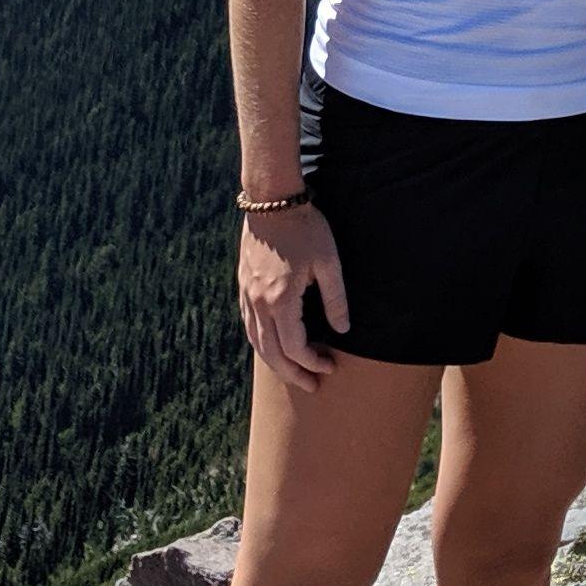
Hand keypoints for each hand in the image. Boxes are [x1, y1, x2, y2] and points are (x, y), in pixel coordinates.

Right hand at [238, 204, 348, 389]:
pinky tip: (273, 345)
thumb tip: (342, 330)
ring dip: (275, 362)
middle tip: (312, 386)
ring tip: (293, 373)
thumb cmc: (305, 227)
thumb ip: (336, 299)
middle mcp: (259, 303)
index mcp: (281, 300)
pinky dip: (261, 343)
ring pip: (256, 342)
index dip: (313, 362)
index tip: (330, 366)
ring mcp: (247, 294)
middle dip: (292, 374)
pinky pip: (248, 325)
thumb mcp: (329, 262)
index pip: (295, 347)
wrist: (271, 199)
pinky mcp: (243, 285)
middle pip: (271, 353)